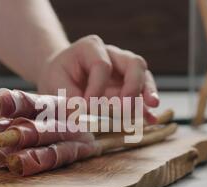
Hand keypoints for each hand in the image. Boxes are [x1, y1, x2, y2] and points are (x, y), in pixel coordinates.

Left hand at [37, 35, 159, 122]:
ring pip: (143, 76)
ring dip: (147, 94)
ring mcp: (124, 70)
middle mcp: (113, 55)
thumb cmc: (58, 77)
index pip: (102, 65)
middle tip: (127, 105)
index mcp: (91, 48)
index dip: (97, 87)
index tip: (88, 105)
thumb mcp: (56, 84)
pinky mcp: (128, 87)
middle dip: (133, 85)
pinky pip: (142, 94)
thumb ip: (70, 98)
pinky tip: (151, 119)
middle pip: (133, 63)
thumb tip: (85, 113)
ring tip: (151, 108)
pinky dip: (146, 108)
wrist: (60, 77)